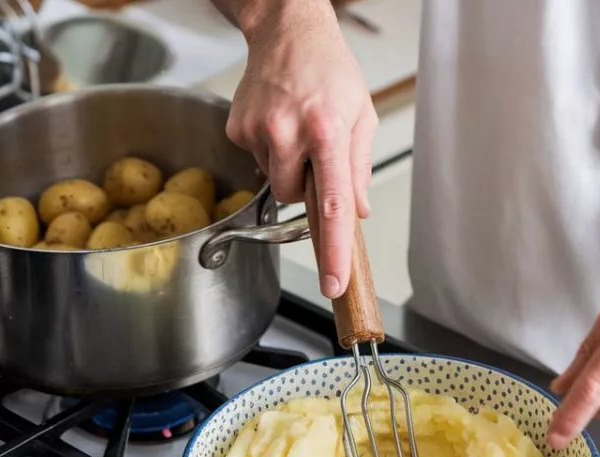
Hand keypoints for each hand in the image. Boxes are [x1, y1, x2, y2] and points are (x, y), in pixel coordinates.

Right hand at [226, 0, 376, 298]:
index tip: (334, 282)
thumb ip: (359, 168)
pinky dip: (271, 151)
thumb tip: (356, 211)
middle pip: (295, 198)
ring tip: (297, 128)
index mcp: (327, 130)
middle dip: (308, 187)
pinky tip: (279, 122)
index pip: (332, 203)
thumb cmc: (329, 68)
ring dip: (290, 166)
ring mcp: (257, 131)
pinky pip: (258, 161)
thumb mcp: (362, 115)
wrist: (287, 30)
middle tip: (316, 151)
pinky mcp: (237, 129)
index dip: (334, 249)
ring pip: (276, 181)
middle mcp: (288, 132)